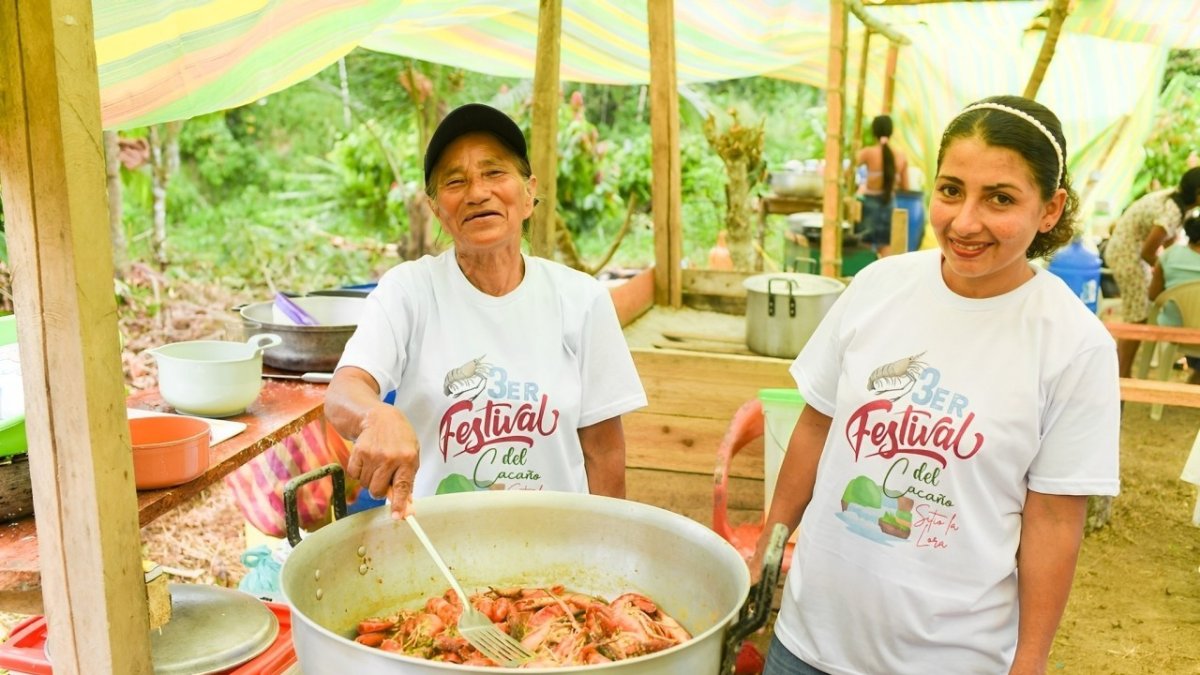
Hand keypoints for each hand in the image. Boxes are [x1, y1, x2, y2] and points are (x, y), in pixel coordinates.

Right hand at [344, 403, 419, 519]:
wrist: (378, 417)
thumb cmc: (398, 438)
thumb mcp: (411, 455)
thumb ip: (408, 480)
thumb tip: (406, 506)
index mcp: (408, 458)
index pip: (403, 486)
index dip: (399, 504)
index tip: (398, 517)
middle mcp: (390, 458)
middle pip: (378, 490)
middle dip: (379, 490)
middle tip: (383, 477)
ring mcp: (372, 455)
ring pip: (366, 485)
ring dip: (370, 480)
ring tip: (376, 464)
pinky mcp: (358, 453)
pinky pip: (354, 475)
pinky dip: (359, 472)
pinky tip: (366, 460)